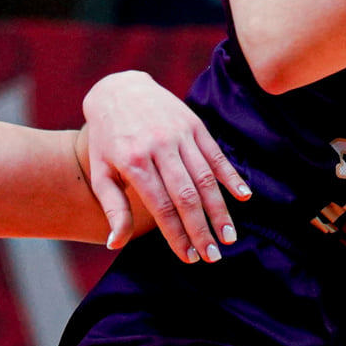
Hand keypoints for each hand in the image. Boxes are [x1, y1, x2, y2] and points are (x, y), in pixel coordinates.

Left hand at [80, 70, 249, 263]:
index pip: (162, 206)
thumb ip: (113, 207)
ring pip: (205, 177)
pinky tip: (243, 196)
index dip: (177, 234)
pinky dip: (231, 175)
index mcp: (133, 162)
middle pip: (187, 195)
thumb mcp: (101, 172)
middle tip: (214, 255)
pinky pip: (215, 153)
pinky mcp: (193, 124)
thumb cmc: (107, 138)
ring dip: (219, 209)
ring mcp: (179, 133)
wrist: (118, 89)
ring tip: (229, 235)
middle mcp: (158, 147)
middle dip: (202, 228)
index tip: (190, 257)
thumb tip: (115, 244)